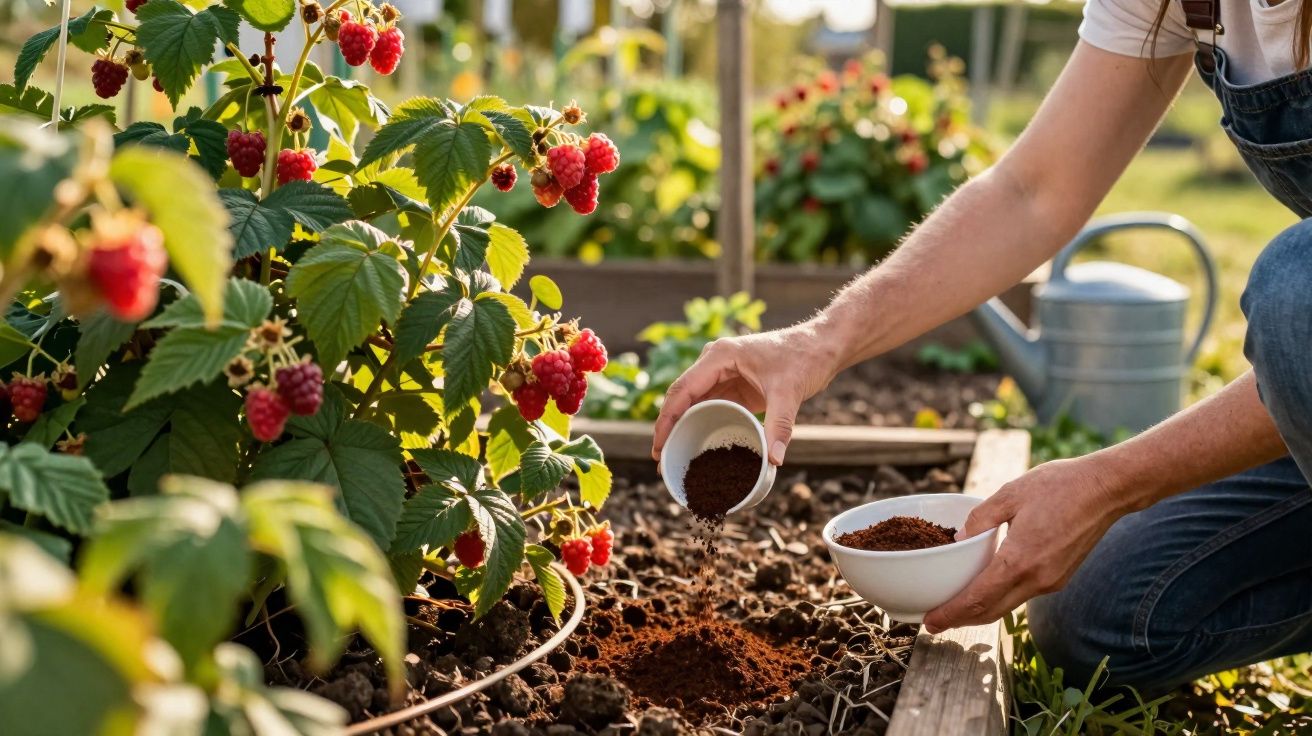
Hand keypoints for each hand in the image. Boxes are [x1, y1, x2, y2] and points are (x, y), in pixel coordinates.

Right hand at [651, 326, 840, 465]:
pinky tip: (696, 444)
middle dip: (669, 428)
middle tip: (661, 462)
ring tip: (674, 458)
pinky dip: (700, 424)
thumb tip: (774, 460)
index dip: (666, 421)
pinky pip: (709, 406)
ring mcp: (722, 374)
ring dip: (682, 428)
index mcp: (719, 356)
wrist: (822, 346)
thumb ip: (780, 425)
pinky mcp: (733, 385)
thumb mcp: (789, 392)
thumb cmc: (805, 357)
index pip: (682, 390)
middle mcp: (714, 363)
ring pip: (693, 403)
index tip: (658, 447)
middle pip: (681, 398)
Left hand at [922, 456, 1126, 633]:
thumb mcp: (1010, 494)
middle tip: (934, 622)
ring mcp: (1051, 582)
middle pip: (991, 611)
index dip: (951, 614)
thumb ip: (980, 518)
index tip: (930, 623)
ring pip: (1007, 605)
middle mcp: (1036, 579)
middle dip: (960, 620)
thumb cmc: (1060, 486)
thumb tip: (959, 540)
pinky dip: (1000, 598)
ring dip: (980, 610)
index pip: (978, 599)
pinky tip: (986, 589)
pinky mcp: (1059, 578)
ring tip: (955, 609)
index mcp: (1020, 561)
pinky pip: (1022, 595)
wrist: (1107, 489)